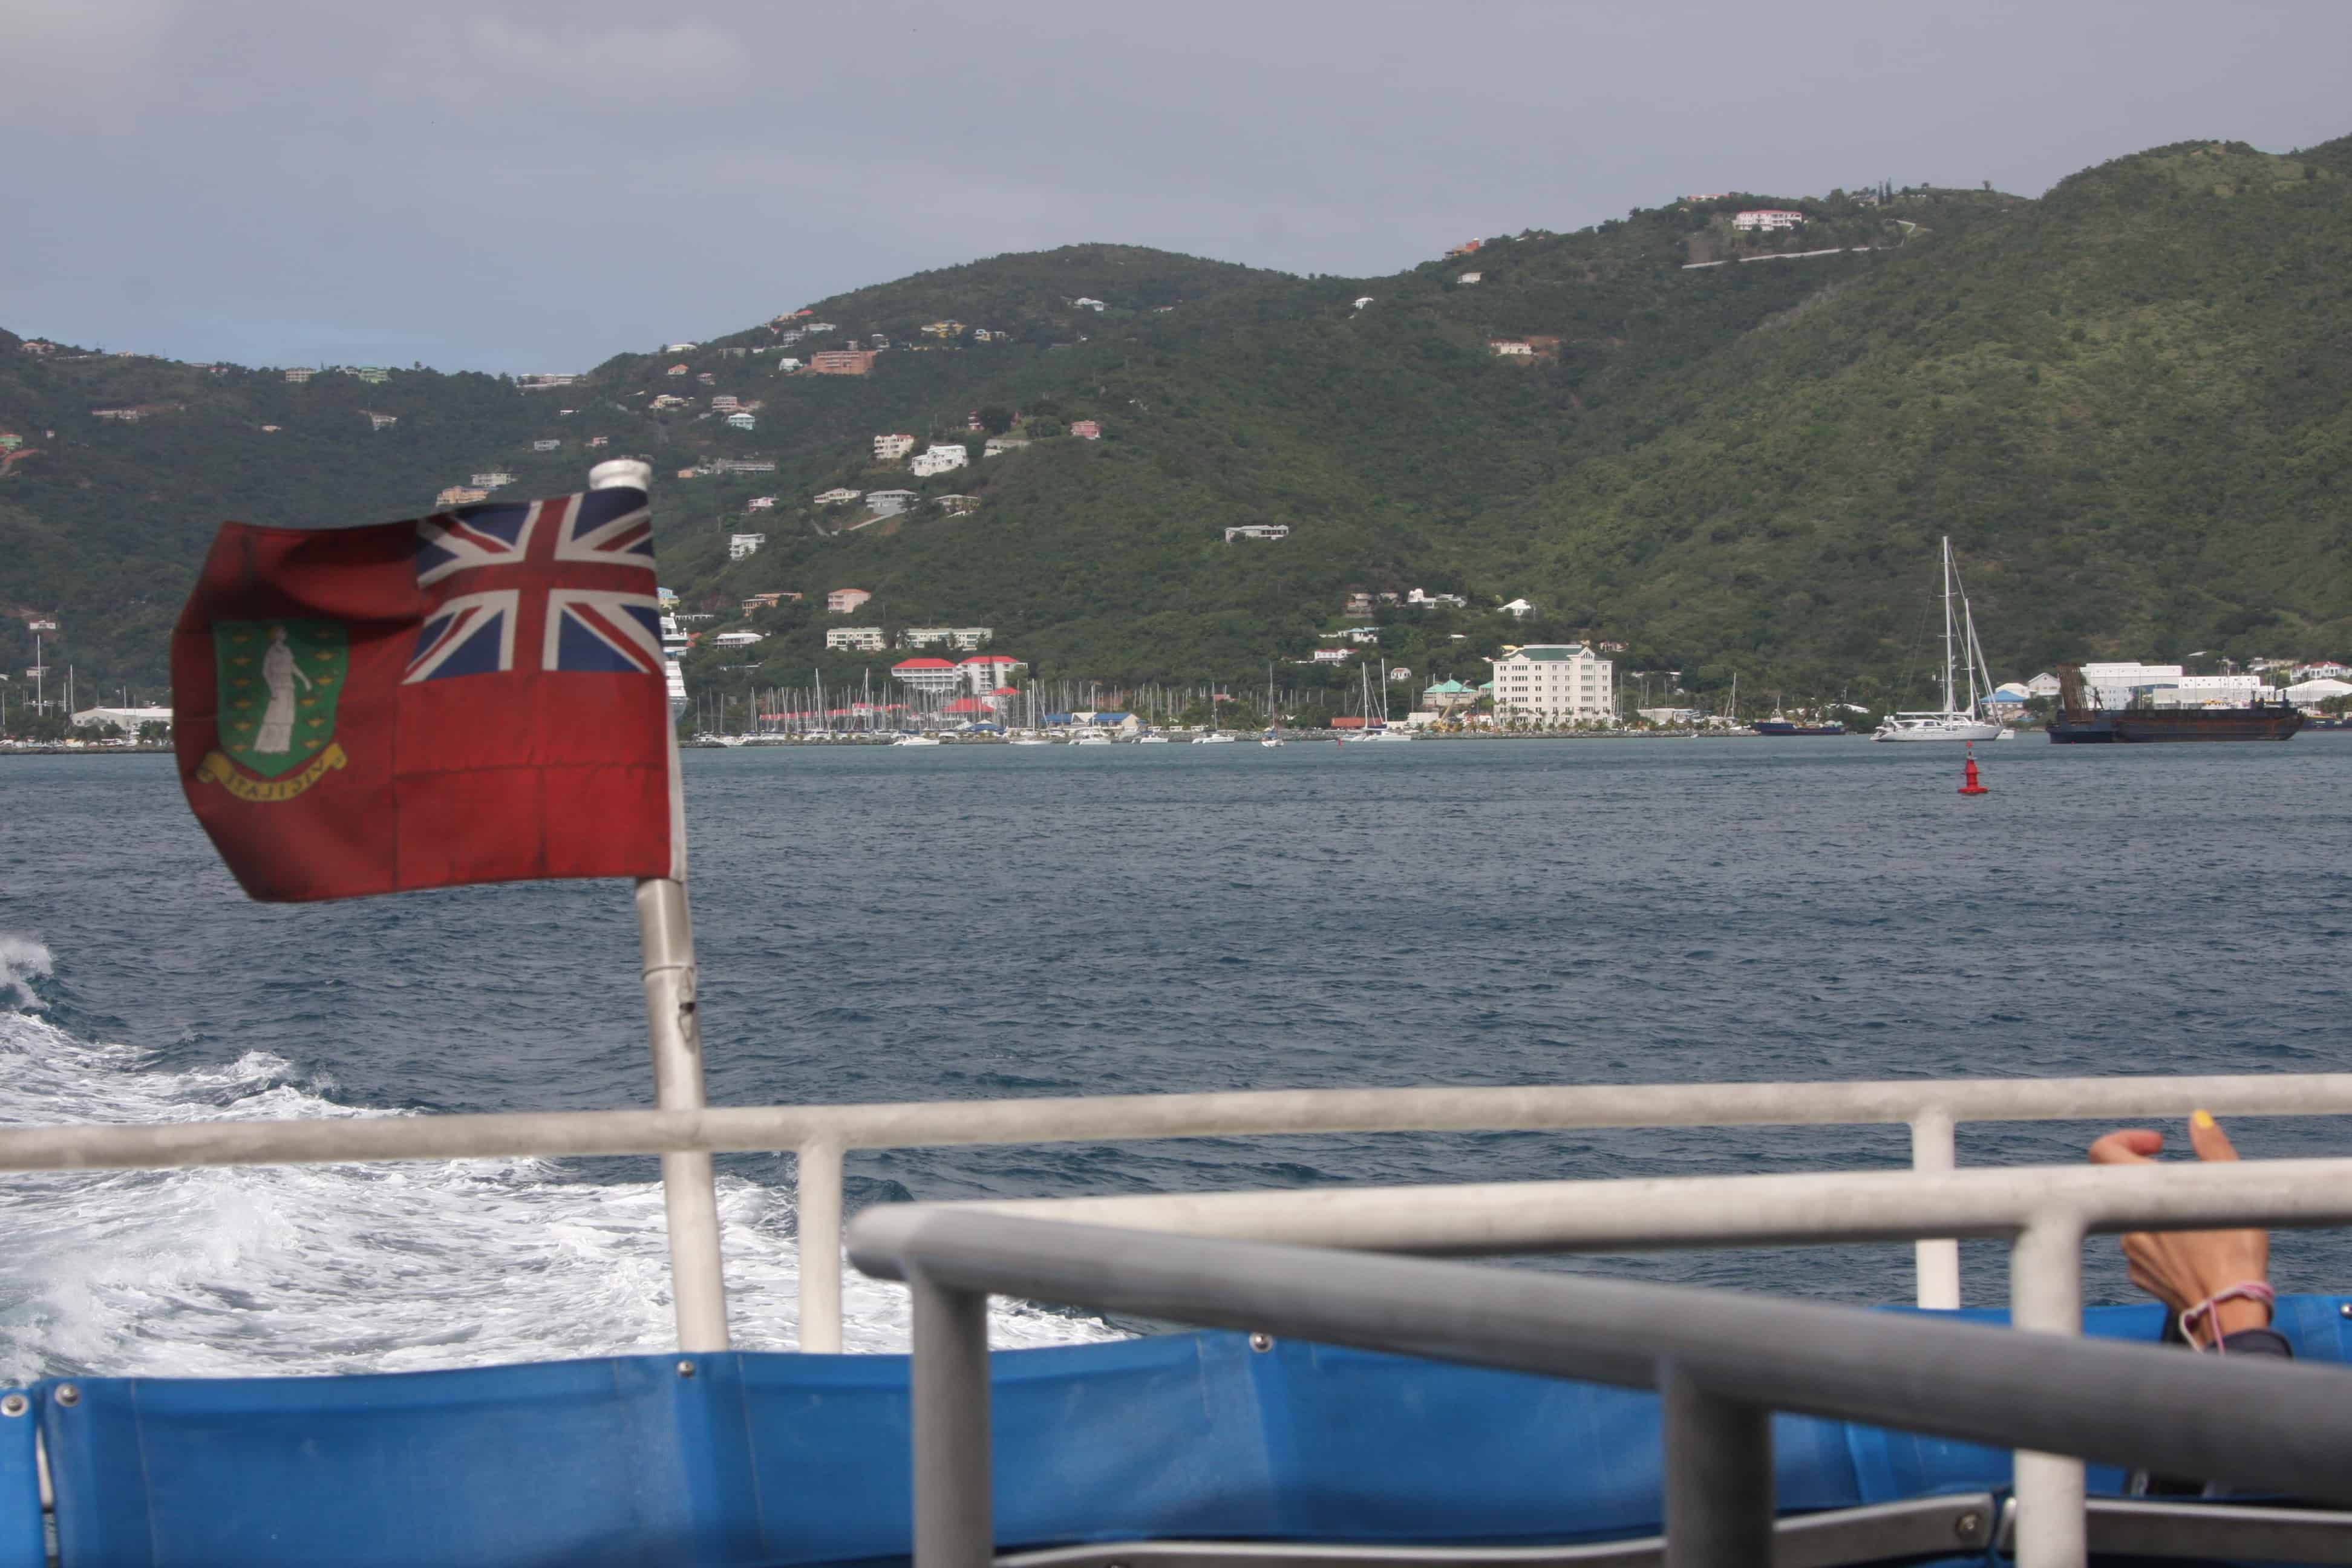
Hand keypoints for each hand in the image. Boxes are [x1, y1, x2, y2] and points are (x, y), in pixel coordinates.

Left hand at [2088, 1112, 2269, 1344]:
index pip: (2103, 1150)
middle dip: (2151, 1175)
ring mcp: (2129, 1250)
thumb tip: (2198, 1119)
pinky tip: (2192, 1248)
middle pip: (2120, 1182)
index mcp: (2142, 1193)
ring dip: (2158, 1209)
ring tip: (2198, 1217)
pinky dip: (2160, 1240)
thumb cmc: (2235, 1250)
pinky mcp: (2138, 1274)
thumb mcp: (2233, 1191)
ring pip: (2134, 1216)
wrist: (2230, 1309)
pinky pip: (2141, 1247)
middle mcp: (2126, 1220)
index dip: (2126, 1139)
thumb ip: (2213, 1149)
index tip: (2158, 1144)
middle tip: (2182, 1178)